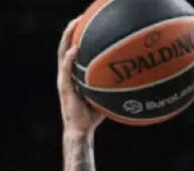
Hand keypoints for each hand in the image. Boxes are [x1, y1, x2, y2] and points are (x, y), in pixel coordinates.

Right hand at [57, 18, 103, 135]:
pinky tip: (75, 50)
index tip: (85, 24)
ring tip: (73, 25)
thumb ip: (111, 86)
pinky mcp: (64, 88)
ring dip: (67, 39)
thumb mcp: (104, 97)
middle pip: (66, 47)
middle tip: (79, 17)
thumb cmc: (92, 117)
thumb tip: (130, 79)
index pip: (73, 52)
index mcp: (74, 76)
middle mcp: (67, 75)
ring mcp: (64, 80)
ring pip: (62, 54)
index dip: (77, 37)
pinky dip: (69, 59)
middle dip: (71, 31)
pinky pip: (66, 70)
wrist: (81, 130)